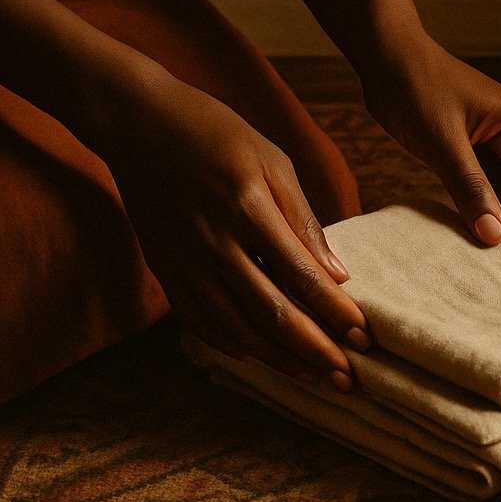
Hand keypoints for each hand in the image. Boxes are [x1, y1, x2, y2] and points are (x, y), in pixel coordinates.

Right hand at [102, 70, 369, 389]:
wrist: (136, 122)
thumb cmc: (216, 133)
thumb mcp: (273, 160)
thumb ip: (304, 221)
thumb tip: (337, 274)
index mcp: (248, 208)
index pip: (300, 276)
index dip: (334, 312)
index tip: (364, 336)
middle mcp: (214, 243)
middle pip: (269, 312)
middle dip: (313, 350)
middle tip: (348, 378)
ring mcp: (183, 261)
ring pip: (233, 327)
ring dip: (277, 359)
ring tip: (313, 379)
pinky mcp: (164, 269)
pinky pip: (198, 321)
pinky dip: (230, 345)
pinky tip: (258, 358)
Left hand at [361, 38, 500, 244]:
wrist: (385, 57)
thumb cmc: (416, 87)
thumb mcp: (442, 143)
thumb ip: (471, 188)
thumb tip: (496, 237)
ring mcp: (499, 145)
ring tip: (487, 258)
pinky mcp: (477, 152)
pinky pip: (491, 189)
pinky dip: (484, 212)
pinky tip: (470, 235)